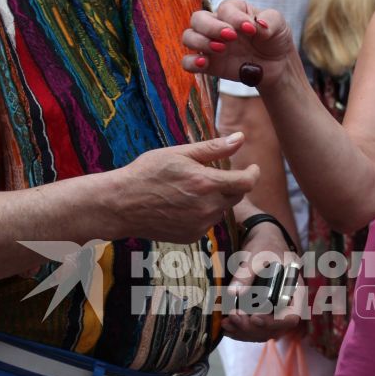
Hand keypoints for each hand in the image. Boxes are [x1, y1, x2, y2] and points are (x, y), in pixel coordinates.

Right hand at [105, 135, 258, 241]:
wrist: (121, 205)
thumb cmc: (146, 173)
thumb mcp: (179, 153)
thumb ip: (213, 148)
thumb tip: (241, 138)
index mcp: (206, 183)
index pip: (246, 182)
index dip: (253, 174)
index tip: (252, 167)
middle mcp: (207, 208)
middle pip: (235, 196)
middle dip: (232, 185)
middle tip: (215, 174)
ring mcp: (199, 225)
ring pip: (220, 210)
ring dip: (215, 199)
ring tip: (189, 189)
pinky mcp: (190, 237)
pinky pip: (206, 223)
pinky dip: (202, 213)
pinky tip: (181, 205)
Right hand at [182, 0, 296, 91]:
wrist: (277, 65)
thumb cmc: (274, 38)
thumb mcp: (279, 25)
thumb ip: (269, 21)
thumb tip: (258, 25)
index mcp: (233, 10)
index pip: (224, 8)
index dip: (234, 17)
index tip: (250, 29)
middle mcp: (217, 25)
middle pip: (198, 18)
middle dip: (212, 27)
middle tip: (231, 37)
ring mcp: (210, 45)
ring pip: (189, 37)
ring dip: (200, 42)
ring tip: (221, 49)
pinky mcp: (209, 65)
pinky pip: (188, 62)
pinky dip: (191, 62)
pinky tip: (204, 63)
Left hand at [220, 224, 305, 339]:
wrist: (261, 242)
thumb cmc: (265, 245)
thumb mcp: (257, 255)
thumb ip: (246, 273)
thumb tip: (233, 293)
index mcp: (294, 291)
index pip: (291, 317)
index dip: (274, 323)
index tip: (254, 317)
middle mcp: (287, 305)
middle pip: (275, 329)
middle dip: (252, 328)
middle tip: (233, 317)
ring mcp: (275, 311)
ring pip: (262, 332)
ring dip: (244, 331)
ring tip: (226, 323)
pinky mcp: (262, 312)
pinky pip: (253, 329)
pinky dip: (240, 330)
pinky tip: (226, 326)